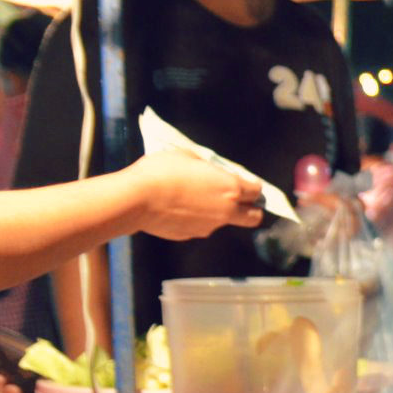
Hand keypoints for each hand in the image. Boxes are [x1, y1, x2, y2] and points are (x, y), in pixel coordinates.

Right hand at [127, 151, 264, 239]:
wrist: (136, 198)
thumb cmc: (161, 171)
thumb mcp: (187, 156)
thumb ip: (206, 166)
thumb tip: (209, 170)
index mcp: (230, 188)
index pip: (256, 191)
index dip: (253, 187)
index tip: (246, 183)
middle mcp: (226, 210)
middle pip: (254, 217)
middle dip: (252, 209)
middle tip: (240, 200)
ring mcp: (209, 226)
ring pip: (224, 222)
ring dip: (218, 212)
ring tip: (195, 199)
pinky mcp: (191, 235)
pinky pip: (201, 226)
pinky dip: (196, 219)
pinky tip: (179, 209)